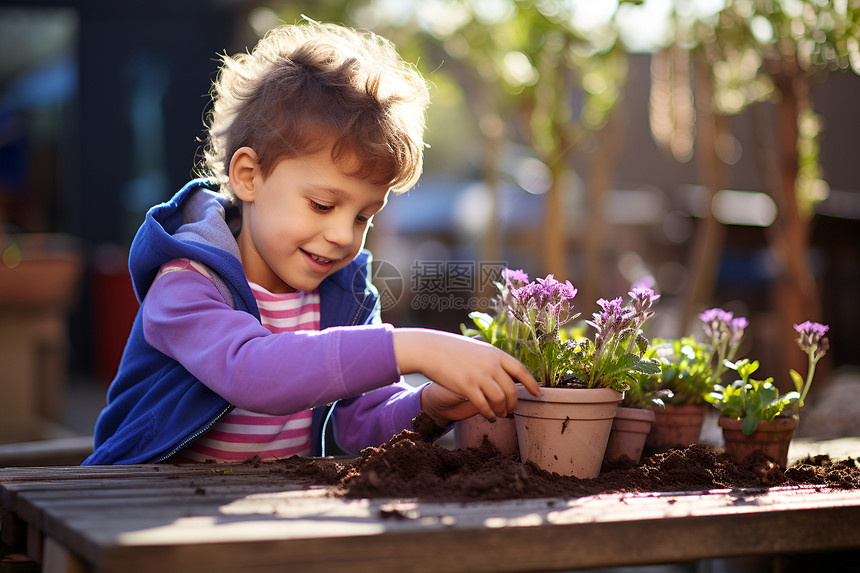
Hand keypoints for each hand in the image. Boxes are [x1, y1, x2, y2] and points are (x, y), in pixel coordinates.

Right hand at [393, 327, 539, 421]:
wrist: (429, 349)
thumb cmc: (451, 348)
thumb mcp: (477, 348)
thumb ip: (491, 359)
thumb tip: (505, 370)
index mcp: (495, 354)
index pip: (521, 370)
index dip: (531, 383)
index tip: (537, 393)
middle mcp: (491, 364)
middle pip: (512, 390)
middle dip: (513, 403)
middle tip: (510, 410)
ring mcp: (479, 375)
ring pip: (500, 400)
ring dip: (501, 410)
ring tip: (498, 415)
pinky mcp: (467, 387)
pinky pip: (484, 405)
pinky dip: (489, 413)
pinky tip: (488, 416)